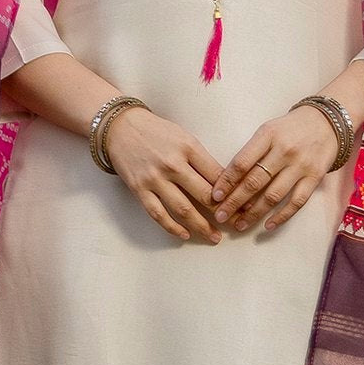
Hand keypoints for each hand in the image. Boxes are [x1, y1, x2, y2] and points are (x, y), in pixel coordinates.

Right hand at [105, 107, 224, 243]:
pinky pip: (158, 213)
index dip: (233, 192)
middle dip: (223, 213)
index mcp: (188, 147)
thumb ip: (201, 159)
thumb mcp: (184, 137)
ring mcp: (155, 178)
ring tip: (214, 237)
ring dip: (201, 226)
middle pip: (204, 195)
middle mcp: (173, 164)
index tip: (243, 204)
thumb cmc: (156, 131)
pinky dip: (172, 227)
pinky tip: (185, 235)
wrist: (120, 127)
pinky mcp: (139, 189)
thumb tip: (223, 183)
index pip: (217, 175)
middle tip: (235, 224)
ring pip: (183, 209)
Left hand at [211, 108, 340, 233]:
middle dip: (234, 201)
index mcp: (267, 135)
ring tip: (240, 224)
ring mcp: (300, 165)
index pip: (242, 162)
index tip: (215, 196)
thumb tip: (231, 182)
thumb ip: (252, 152)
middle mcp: (284, 150)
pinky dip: (281, 216)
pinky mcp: (315, 177)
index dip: (226, 181)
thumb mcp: (268, 131)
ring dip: (254, 213)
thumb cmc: (291, 128)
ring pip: (273, 195)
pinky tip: (267, 225)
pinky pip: (296, 202)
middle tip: (220, 215)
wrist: (328, 122)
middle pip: (254, 182)